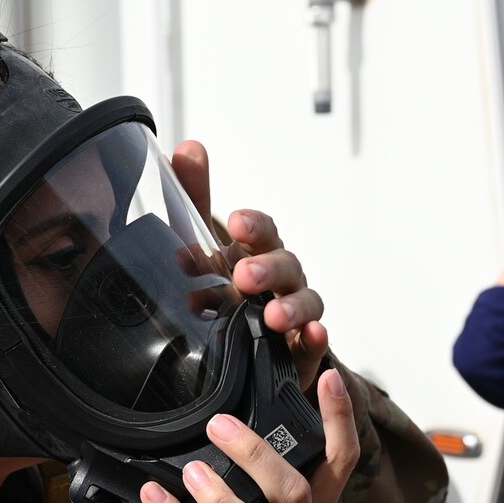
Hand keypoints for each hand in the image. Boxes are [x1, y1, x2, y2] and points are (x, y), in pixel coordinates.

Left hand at [139, 369, 358, 502]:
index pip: (341, 460)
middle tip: (222, 423)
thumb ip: (289, 483)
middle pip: (293, 488)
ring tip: (192, 469)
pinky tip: (154, 498)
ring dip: (220, 497)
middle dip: (259, 454)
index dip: (338, 418)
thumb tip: (256, 428)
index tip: (329, 375)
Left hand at [172, 141, 327, 390]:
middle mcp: (279, 282)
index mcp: (257, 253)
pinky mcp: (298, 354)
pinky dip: (316, 341)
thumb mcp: (205, 246)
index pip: (262, 232)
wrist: (241, 351)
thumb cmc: (229, 291)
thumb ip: (195, 199)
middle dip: (268, 269)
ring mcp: (292, 317)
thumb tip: (187, 149)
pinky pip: (314, 346)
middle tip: (243, 277)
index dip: (254, 227)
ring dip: (294, 307)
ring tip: (274, 317)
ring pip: (307, 304)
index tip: (236, 223)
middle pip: (286, 266)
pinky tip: (312, 337)